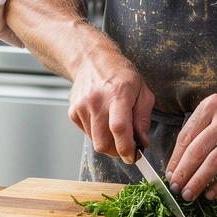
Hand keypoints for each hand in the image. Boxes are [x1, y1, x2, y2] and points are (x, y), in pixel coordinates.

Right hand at [68, 48, 153, 164]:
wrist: (91, 60)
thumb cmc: (120, 74)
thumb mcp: (142, 91)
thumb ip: (143, 118)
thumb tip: (142, 142)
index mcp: (117, 93)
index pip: (119, 128)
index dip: (126, 148)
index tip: (133, 156)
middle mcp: (96, 100)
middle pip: (103, 142)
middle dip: (117, 151)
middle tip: (126, 146)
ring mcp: (81, 106)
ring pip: (95, 142)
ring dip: (108, 142)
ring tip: (115, 128)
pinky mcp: (72, 112)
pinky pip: (87, 134)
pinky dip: (97, 134)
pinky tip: (102, 120)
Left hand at [166, 88, 216, 201]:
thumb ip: (200, 128)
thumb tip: (180, 159)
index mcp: (211, 106)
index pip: (186, 136)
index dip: (175, 158)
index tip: (169, 174)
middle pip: (198, 150)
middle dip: (184, 173)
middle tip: (176, 188)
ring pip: (215, 161)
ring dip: (199, 181)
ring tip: (190, 194)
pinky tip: (212, 193)